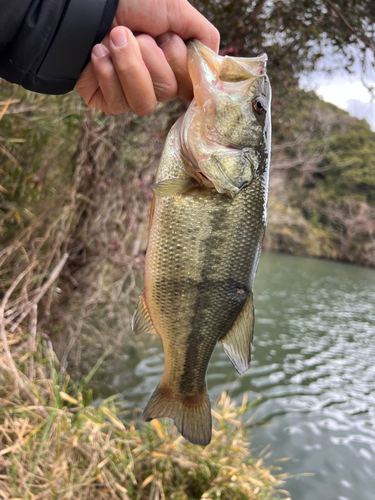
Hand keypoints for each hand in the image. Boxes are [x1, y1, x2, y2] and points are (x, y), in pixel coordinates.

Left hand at [75, 0, 219, 114]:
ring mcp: (129, 92)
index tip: (168, 40)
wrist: (84, 3)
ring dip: (130, 66)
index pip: (191, 86)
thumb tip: (214, 64)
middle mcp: (154, 79)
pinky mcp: (106, 100)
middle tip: (138, 33)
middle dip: (152, 58)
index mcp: (172, 60)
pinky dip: (107, 73)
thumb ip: (203, 36)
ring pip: (145, 105)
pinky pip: (117, 104)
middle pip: (168, 93)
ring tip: (115, 37)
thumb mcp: (177, 8)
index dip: (182, 67)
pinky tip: (97, 53)